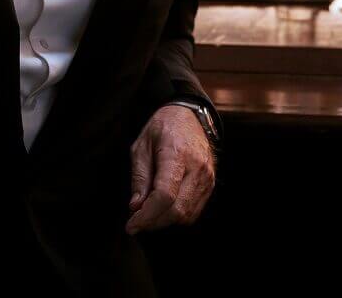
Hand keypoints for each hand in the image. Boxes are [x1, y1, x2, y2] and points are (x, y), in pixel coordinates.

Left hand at [126, 105, 215, 234]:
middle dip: (153, 222)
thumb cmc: (162, 128)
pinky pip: (194, 211)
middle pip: (177, 210)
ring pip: (187, 215)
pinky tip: (163, 209)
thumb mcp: (141, 146)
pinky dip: (177, 216)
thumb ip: (139, 178)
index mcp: (177, 154)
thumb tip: (136, 207)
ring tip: (148, 214)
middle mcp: (197, 167)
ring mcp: (207, 177)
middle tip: (136, 221)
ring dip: (164, 222)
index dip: (147, 215)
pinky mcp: (210, 183)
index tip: (130, 225)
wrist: (189, 116)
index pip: (165, 195)